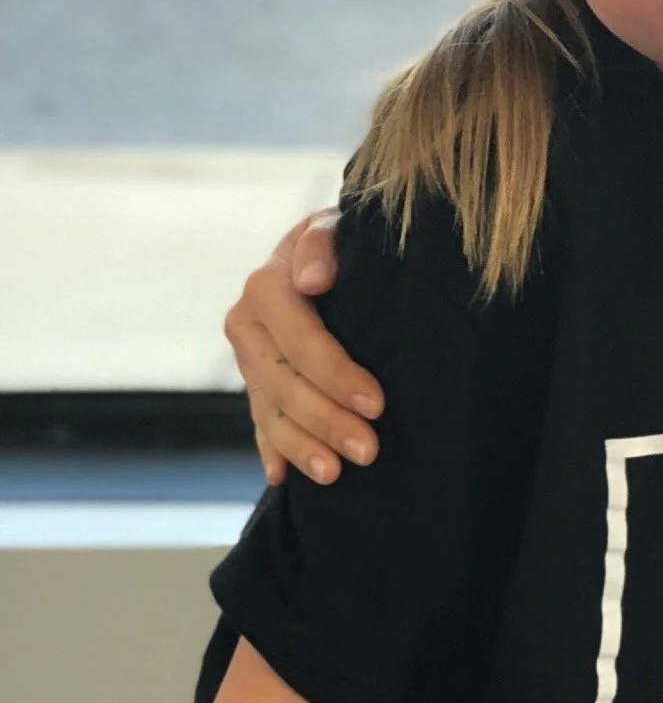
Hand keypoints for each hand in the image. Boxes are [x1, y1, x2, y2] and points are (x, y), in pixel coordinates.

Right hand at [223, 211, 380, 486]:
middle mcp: (246, 324)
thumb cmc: (345, 238)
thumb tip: (313, 279)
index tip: (375, 402)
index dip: (335, 374)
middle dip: (325, 420)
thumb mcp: (337, 224)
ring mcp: (247, 358)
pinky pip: (260, 422)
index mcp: (266, 286)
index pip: (300, 340)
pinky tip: (283, 478)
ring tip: (334, 475)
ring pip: (270, 411)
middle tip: (369, 451)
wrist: (328, 250)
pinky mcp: (255, 382)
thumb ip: (323, 243)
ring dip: (301, 446)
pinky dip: (273, 450)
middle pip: (284, 383)